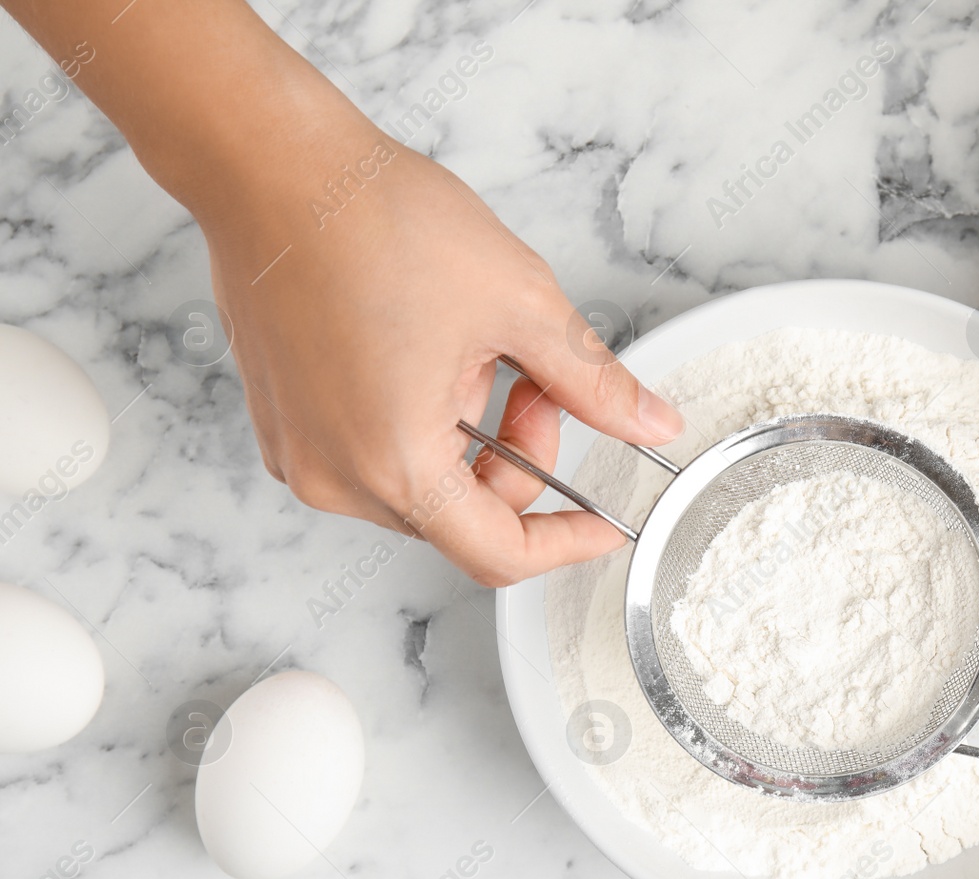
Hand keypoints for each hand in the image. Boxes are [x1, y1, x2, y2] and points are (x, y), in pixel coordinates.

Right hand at [191, 96, 681, 586]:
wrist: (272, 165)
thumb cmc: (372, 221)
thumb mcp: (521, 305)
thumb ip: (594, 383)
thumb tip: (647, 422)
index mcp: (394, 464)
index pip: (498, 554)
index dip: (564, 543)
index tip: (600, 523)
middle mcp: (334, 476)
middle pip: (461, 518)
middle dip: (519, 459)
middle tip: (538, 380)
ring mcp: (300, 452)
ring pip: (422, 485)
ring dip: (471, 436)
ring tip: (475, 348)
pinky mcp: (284, 423)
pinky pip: (374, 453)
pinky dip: (421, 422)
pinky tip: (428, 350)